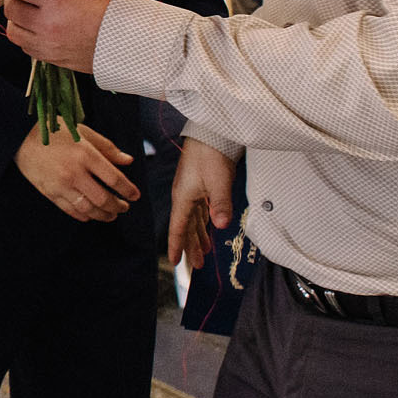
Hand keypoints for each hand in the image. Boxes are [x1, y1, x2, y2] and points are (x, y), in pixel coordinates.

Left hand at [2, 0, 112, 71]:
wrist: (127, 42)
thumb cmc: (112, 9)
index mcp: (56, 0)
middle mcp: (46, 24)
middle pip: (10, 7)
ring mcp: (45, 44)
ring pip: (12, 29)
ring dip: (18, 18)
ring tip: (30, 10)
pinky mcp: (48, 58)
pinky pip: (24, 45)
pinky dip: (27, 35)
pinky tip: (40, 26)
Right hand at [16, 123, 136, 221]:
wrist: (20, 136)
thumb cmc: (54, 132)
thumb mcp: (83, 133)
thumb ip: (107, 148)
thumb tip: (128, 161)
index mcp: (86, 154)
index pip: (114, 179)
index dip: (128, 190)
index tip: (135, 195)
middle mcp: (75, 172)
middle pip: (104, 199)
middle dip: (118, 206)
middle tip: (124, 207)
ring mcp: (61, 185)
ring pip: (89, 209)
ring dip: (104, 215)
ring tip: (111, 214)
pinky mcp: (50, 193)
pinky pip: (71, 210)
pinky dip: (84, 216)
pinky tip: (91, 215)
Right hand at [169, 136, 237, 267]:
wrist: (209, 132)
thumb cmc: (210, 153)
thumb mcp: (218, 181)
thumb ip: (220, 205)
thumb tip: (221, 226)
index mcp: (183, 198)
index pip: (178, 228)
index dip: (177, 246)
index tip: (175, 262)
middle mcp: (184, 197)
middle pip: (186, 227)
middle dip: (191, 247)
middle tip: (196, 266)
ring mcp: (191, 190)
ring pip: (193, 220)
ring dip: (198, 236)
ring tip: (204, 251)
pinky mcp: (200, 185)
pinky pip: (200, 210)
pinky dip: (203, 223)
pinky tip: (209, 228)